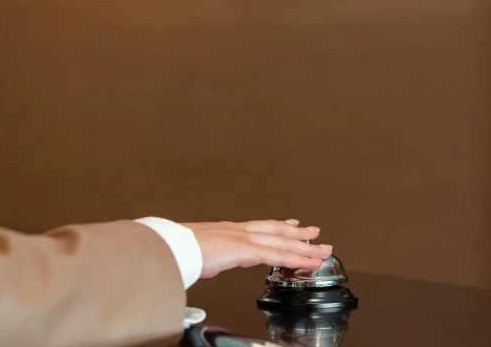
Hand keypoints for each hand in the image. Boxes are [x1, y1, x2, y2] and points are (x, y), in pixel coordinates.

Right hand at [183, 219, 332, 278]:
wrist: (168, 247)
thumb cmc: (175, 251)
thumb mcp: (195, 253)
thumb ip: (207, 258)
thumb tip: (207, 265)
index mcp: (226, 232)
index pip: (258, 226)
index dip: (278, 226)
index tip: (291, 224)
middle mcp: (237, 231)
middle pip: (275, 230)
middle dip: (298, 233)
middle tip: (316, 233)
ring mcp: (242, 239)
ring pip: (281, 242)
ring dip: (305, 247)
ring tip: (323, 250)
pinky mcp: (245, 250)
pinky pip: (276, 255)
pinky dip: (295, 259)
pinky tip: (308, 262)